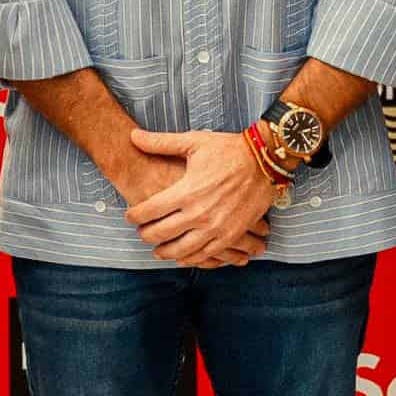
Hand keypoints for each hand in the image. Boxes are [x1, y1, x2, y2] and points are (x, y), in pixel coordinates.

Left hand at [124, 128, 279, 266]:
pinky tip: (183, 258)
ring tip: (158, 251)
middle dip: (146, 235)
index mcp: (186, 191)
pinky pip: (206, 255)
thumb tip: (133, 136)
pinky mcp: (231, 235)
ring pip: (181, 250)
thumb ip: (160, 142)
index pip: (149, 211)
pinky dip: (191, 259)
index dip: (134, 216)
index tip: (130, 216)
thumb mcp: (193, 142)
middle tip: (141, 233)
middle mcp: (198, 213)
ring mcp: (216, 227)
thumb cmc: (228, 150)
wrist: (265, 160)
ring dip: (165, 252)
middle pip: (161, 233)